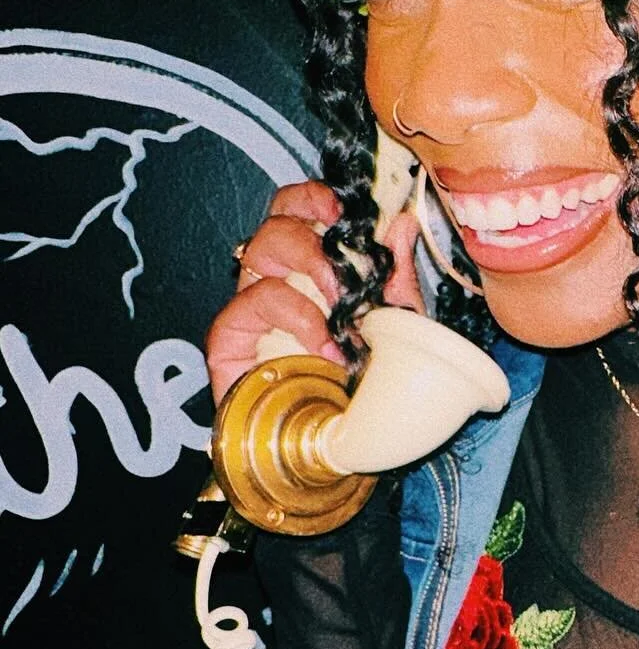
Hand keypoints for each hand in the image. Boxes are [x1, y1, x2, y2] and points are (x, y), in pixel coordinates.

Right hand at [205, 181, 423, 403]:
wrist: (336, 449)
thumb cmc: (365, 385)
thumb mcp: (397, 326)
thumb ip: (395, 276)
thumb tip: (400, 223)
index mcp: (311, 267)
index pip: (297, 209)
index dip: (315, 199)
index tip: (346, 214)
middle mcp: (276, 280)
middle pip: (274, 222)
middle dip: (312, 234)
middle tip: (346, 271)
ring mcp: (249, 309)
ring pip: (257, 253)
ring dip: (306, 271)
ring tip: (343, 310)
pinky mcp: (227, 342)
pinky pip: (245, 308)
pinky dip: (293, 319)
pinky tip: (325, 346)